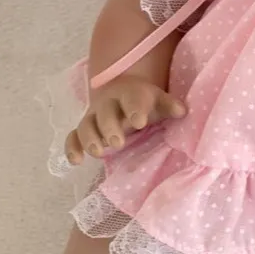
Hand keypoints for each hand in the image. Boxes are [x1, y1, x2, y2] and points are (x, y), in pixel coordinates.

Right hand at [65, 76, 185, 164]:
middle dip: (109, 127)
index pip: (132, 99)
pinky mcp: (84, 129)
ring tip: (98, 153)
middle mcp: (108, 104)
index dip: (135, 109)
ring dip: (90, 138)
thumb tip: (182, 111)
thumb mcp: (158, 100)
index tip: (140, 122)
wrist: (122, 92)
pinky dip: (71, 147)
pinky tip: (76, 161)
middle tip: (118, 143)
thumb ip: (169, 105)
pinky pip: (73, 137)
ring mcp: (94, 116)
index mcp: (130, 94)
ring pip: (86, 125)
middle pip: (105, 113)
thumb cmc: (144, 101)